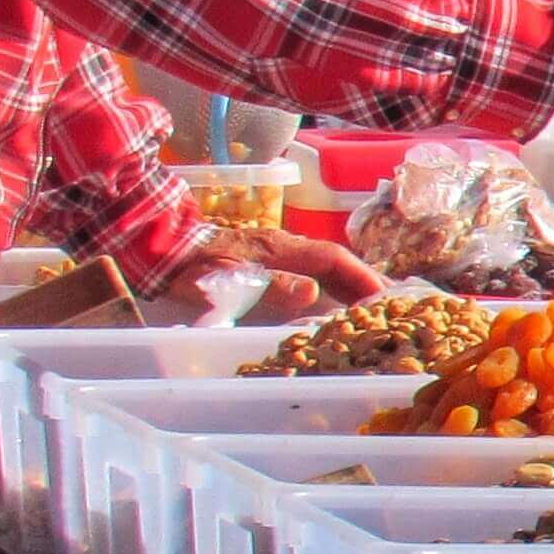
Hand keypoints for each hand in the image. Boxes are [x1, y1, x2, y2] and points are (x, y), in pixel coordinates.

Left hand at [160, 224, 384, 324]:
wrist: (164, 249)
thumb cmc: (194, 269)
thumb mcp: (229, 281)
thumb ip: (271, 285)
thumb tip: (313, 291)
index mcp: (281, 249)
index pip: (333, 258)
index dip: (361, 276)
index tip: (384, 296)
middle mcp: (285, 247)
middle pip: (335, 261)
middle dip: (363, 280)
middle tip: (390, 305)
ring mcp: (276, 253)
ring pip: (323, 265)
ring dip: (349, 284)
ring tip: (371, 306)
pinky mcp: (265, 261)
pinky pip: (309, 271)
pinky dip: (328, 286)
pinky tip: (333, 303)